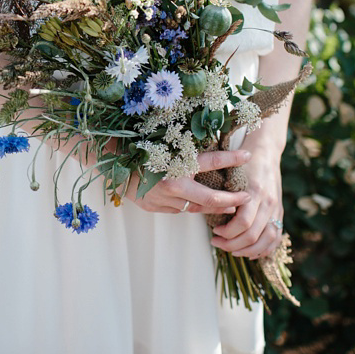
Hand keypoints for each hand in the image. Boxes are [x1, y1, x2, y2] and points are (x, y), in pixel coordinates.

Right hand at [126, 150, 252, 214]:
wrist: (108, 161)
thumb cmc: (138, 146)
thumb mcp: (166, 143)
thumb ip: (186, 150)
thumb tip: (211, 150)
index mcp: (175, 164)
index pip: (210, 161)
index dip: (230, 158)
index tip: (247, 155)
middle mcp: (170, 185)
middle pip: (209, 199)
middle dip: (231, 200)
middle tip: (245, 197)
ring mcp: (161, 199)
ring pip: (194, 207)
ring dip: (210, 205)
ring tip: (227, 204)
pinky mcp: (152, 207)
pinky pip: (177, 209)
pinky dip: (187, 204)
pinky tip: (191, 199)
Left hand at [209, 138, 283, 258]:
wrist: (266, 151)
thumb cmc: (243, 161)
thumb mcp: (231, 172)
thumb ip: (224, 193)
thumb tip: (208, 212)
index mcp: (255, 192)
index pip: (243, 223)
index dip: (227, 232)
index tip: (214, 231)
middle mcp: (268, 202)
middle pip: (253, 235)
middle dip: (233, 244)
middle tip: (217, 242)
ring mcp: (277, 208)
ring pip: (267, 240)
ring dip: (248, 250)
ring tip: (233, 251)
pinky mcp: (280, 212)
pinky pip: (276, 237)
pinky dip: (265, 249)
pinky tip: (251, 252)